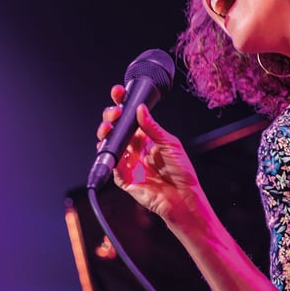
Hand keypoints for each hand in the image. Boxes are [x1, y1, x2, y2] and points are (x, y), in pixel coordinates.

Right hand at [96, 84, 205, 224]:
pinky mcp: (125, 178)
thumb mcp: (170, 143)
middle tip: (114, 113)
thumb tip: (140, 109)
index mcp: (147, 138)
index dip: (123, 105)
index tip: (118, 93)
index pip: (131, 118)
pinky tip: (112, 147)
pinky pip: (112, 166)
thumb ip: (152, 128)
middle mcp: (136, 149)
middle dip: (111, 117)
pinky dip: (109, 156)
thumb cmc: (182, 172)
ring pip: (110, 145)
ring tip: (108, 127)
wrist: (183, 197)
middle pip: (117, 129)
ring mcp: (129, 163)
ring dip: (106, 134)